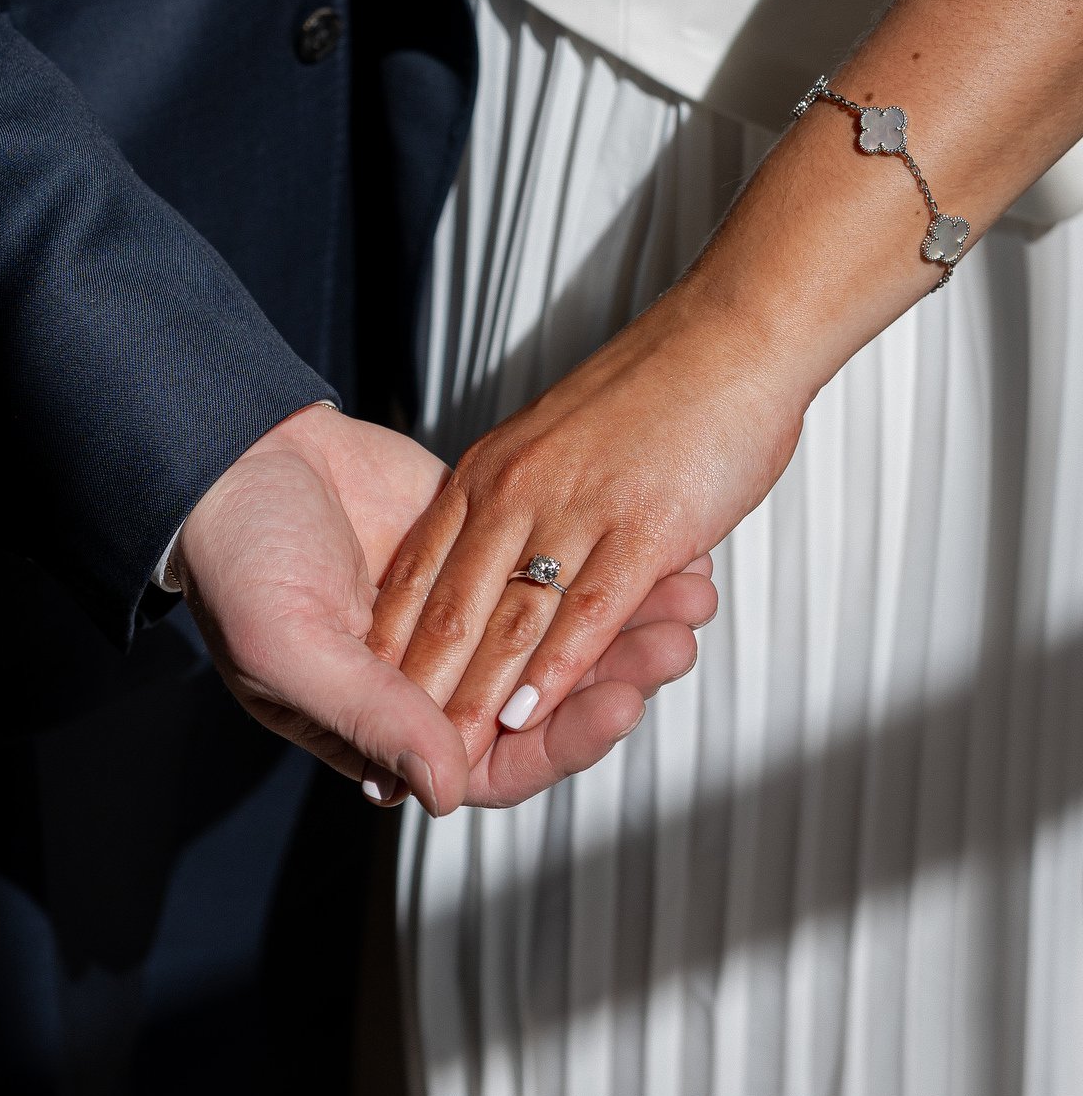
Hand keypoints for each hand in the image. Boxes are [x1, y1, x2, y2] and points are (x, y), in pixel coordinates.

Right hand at [171, 402, 718, 812]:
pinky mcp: (474, 543)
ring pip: (557, 630)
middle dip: (614, 673)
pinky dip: (601, 556)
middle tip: (674, 639)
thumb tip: (447, 787)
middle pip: (543, 697)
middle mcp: (429, 678)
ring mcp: (458, 610)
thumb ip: (372, 716)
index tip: (621, 702)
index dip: (562, 738)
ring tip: (687, 590)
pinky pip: (548, 563)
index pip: (496, 759)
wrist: (232, 457)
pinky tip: (653, 541)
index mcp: (384, 723)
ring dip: (621, 618)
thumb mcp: (292, 647)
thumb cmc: (238, 561)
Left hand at [368, 283, 802, 767]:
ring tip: (453, 757)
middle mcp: (517, 488)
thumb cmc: (658, 392)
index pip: (421, 572)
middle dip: (420, 694)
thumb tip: (504, 572)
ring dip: (479, 699)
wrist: (731, 334)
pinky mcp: (642, 524)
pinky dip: (555, 671)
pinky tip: (531, 715)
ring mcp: (578, 506)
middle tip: (390, 760)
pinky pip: (587, 609)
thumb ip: (527, 506)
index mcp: (491, 472)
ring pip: (511, 620)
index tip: (364, 706)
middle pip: (452, 609)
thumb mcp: (559, 445)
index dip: (391, 647)